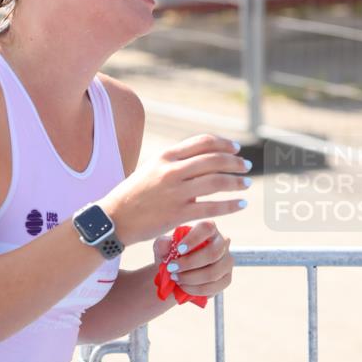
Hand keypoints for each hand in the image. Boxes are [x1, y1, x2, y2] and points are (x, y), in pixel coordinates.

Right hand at [100, 133, 250, 245]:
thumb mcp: (151, 169)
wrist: (115, 218)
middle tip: (246, 167)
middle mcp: (172, 170)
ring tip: (247, 185)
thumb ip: (175, 163)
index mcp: (166, 156)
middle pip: (214, 160)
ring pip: (216, 182)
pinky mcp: (178, 214)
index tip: (236, 149)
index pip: (203, 142)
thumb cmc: (134, 194)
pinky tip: (241, 205)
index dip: (224, 144)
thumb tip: (202, 160)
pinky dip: (231, 205)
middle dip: (235, 163)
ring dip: (237, 182)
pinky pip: (212, 208)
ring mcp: (176, 192)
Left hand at [153, 221, 232, 298]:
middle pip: (213, 252)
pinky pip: (213, 287)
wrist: (176, 275)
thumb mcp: (162, 249)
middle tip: (171, 269)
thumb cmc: (171, 256)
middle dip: (189, 263)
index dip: (194, 239)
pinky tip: (183, 286)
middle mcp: (222, 242)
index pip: (207, 228)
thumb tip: (168, 243)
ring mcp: (227, 261)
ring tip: (175, 278)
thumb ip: (162, 244)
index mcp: (208, 229)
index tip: (178, 250)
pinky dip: (195, 289)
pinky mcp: (226, 279)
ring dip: (190, 278)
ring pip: (213, 272)